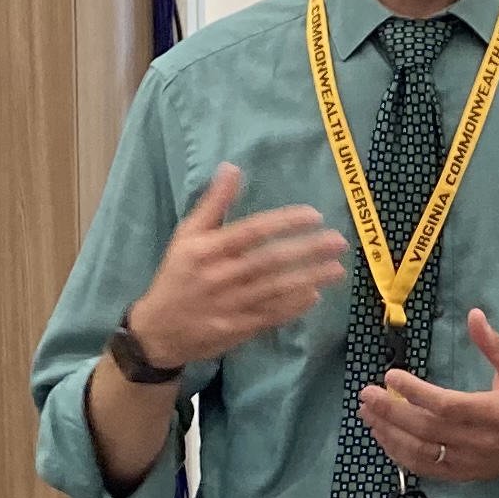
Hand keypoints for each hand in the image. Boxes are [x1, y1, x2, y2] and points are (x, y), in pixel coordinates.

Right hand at [125, 165, 349, 370]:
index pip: (252, 231)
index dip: (285, 222)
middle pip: (270, 261)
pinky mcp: (237, 329)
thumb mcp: (187, 235)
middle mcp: (219, 276)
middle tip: (338, 241)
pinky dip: (293, 306)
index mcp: (206, 249)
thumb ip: (213, 202)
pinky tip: (315, 295)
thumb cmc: (177, 275)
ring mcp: (230, 305)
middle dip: (307, 250)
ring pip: (276, 289)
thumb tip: (232, 167)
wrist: (159, 330)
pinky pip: (271, 315)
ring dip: (309, 278)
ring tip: (338, 268)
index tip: (314, 215)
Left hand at [363, 309, 498, 485]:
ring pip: (420, 453)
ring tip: (368, 415)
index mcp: (492, 413)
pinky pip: (425, 468)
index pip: (445, 405)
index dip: (414, 393)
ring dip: (389, 434)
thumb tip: (474, 314)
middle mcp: (477, 441)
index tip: (390, 376)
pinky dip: (400, 455)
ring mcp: (468, 462)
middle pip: (425, 430)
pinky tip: (384, 438)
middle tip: (366, 395)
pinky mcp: (462, 475)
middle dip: (391, 412)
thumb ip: (493, 345)